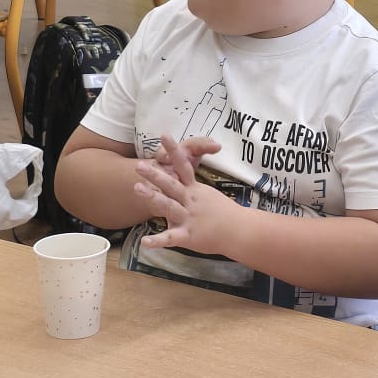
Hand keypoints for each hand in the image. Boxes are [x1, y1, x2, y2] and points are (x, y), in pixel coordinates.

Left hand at [133, 133, 233, 256]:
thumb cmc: (224, 213)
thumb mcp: (208, 195)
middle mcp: (190, 201)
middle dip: (155, 175)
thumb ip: (192, 189)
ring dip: (152, 197)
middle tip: (139, 165)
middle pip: (171, 185)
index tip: (163, 135)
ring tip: (136, 188)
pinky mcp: (188, 236)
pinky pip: (171, 238)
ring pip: (168, 206)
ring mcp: (189, 218)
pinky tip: (145, 242)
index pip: (183, 166)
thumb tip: (181, 178)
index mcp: (195, 190)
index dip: (173, 150)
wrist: (240, 230)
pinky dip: (158, 241)